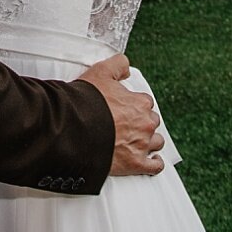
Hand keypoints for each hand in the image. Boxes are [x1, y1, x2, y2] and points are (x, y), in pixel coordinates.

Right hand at [77, 54, 164, 176]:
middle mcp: (145, 123)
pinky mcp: (136, 163)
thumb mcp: (101, 72)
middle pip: (151, 122)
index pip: (145, 102)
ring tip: (137, 141)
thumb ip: (117, 64)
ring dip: (150, 141)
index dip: (134, 105)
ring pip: (156, 142)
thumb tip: (126, 66)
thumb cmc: (87, 101)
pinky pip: (155, 166)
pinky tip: (152, 161)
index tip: (125, 108)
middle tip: (128, 124)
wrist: (76, 128)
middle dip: (142, 122)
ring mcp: (142, 145)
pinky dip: (155, 163)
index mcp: (140, 103)